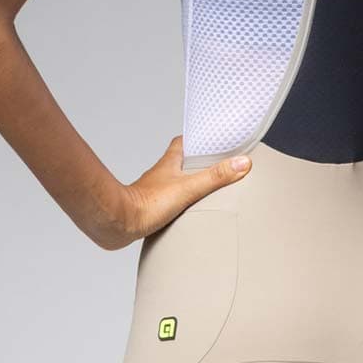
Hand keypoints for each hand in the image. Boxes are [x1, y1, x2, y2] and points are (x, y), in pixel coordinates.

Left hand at [106, 136, 251, 246]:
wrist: (120, 223)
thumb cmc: (147, 203)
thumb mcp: (189, 187)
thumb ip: (216, 176)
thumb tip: (242, 163)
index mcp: (170, 162)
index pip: (183, 141)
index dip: (197, 138)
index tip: (211, 138)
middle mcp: (162, 173)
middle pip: (181, 160)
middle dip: (197, 161)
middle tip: (215, 164)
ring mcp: (156, 189)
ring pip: (175, 180)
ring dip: (188, 181)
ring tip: (207, 187)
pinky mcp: (152, 206)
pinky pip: (170, 198)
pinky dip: (181, 200)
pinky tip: (188, 209)